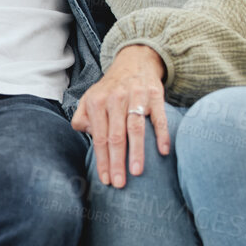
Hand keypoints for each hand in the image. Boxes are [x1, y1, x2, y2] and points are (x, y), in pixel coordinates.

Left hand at [71, 45, 169, 186]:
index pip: (100, 138)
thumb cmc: (110, 88)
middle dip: (117, 162)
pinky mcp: (155, 95)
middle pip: (116, 136)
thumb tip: (87, 135)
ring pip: (136, 129)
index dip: (102, 160)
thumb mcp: (90, 99)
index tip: (105, 179)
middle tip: (119, 183)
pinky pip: (159, 118)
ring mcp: (136, 97)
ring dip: (137, 153)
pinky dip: (161, 134)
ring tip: (137, 172)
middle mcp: (116, 99)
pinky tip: (162, 151)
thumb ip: (82, 118)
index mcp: (97, 102)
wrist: (134, 62)